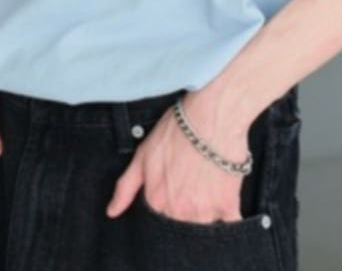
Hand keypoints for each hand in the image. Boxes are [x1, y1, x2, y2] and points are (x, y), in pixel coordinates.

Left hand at [105, 94, 249, 222]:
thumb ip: (125, 187)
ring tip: (207, 184)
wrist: (210, 116)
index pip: (159, 217)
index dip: (167, 200)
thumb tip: (111, 212)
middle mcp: (179, 212)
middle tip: (191, 182)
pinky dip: (228, 217)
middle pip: (182, 222)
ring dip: (206, 211)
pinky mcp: (228, 205)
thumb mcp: (142, 154)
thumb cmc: (176, 130)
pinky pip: (230, 224)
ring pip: (204, 224)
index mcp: (156, 201)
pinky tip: (226, 199)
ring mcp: (205, 212)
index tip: (174, 185)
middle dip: (185, 208)